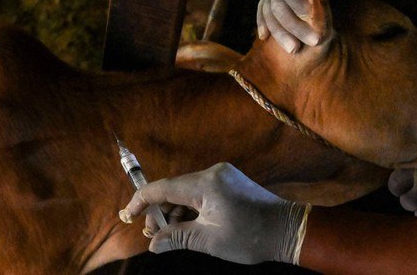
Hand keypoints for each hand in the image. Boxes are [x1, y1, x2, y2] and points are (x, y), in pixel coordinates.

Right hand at [119, 163, 310, 264]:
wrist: (288, 229)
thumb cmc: (250, 236)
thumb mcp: (209, 241)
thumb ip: (177, 237)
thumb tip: (153, 244)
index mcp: (207, 184)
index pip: (163, 187)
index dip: (142, 201)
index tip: (128, 215)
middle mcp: (213, 173)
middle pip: (175, 189)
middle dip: (161, 212)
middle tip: (153, 236)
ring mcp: (223, 175)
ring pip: (187, 191)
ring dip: (176, 212)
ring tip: (171, 236)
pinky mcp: (230, 182)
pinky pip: (201, 192)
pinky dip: (192, 208)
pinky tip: (189, 227)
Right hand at [257, 0, 411, 52]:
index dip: (295, 2)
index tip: (310, 17)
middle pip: (277, 1)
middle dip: (292, 24)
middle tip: (314, 41)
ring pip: (270, 10)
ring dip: (280, 31)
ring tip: (295, 49)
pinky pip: (267, 11)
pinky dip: (267, 24)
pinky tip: (265, 38)